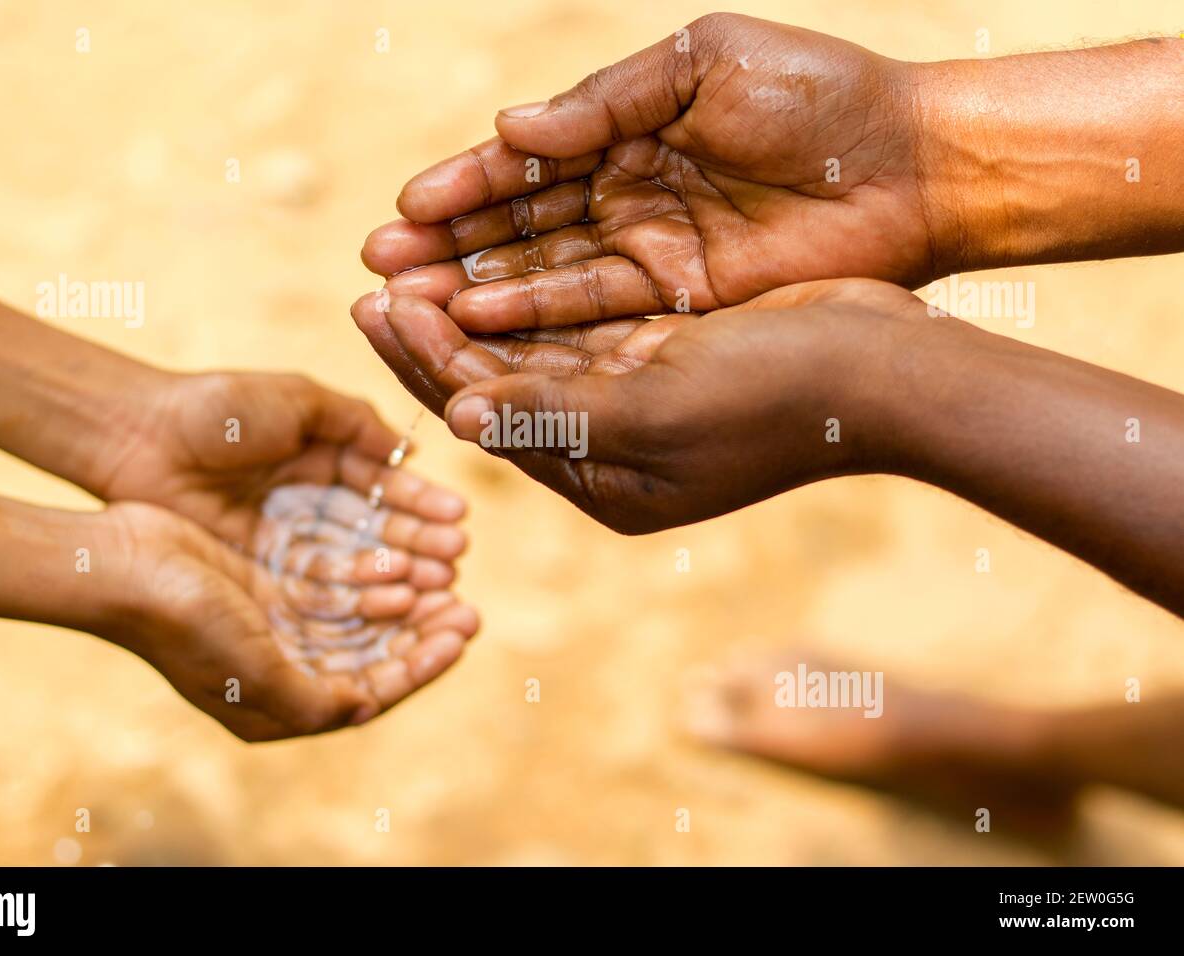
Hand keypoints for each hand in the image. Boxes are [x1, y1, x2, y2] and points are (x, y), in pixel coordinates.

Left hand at [90, 370, 466, 587]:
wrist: (141, 438)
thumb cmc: (218, 408)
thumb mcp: (297, 400)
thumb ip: (355, 423)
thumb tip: (410, 454)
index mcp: (322, 460)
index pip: (383, 488)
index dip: (421, 504)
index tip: (459, 519)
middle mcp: (309, 505)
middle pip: (375, 531)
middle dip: (419, 544)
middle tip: (457, 560)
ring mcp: (286, 542)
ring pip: (353, 563)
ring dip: (397, 573)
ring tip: (438, 584)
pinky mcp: (261, 574)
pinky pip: (316, 589)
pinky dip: (355, 595)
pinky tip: (392, 599)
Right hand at [99, 501, 479, 739]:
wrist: (117, 565)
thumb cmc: (182, 622)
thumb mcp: (254, 673)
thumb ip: (313, 701)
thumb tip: (367, 710)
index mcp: (278, 707)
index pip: (371, 692)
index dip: (422, 665)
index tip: (462, 630)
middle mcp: (281, 672)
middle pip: (371, 657)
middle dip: (421, 633)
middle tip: (467, 605)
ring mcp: (274, 628)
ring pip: (359, 621)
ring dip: (402, 603)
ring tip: (445, 578)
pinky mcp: (267, 587)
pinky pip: (334, 586)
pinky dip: (368, 578)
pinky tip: (398, 559)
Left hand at [353, 279, 923, 532]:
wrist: (884, 370)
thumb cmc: (775, 397)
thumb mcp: (653, 411)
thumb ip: (550, 413)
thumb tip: (453, 412)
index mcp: (602, 481)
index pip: (490, 419)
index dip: (428, 364)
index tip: (375, 308)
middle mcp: (611, 449)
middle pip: (501, 389)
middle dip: (437, 338)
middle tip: (372, 281)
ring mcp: (639, 404)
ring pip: (534, 355)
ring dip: (475, 313)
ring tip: (413, 267)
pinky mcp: (666, 358)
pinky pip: (579, 329)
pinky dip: (533, 300)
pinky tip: (491, 265)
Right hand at [361, 13, 939, 332]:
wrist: (910, 162)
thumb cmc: (816, 94)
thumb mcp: (701, 64)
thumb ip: (603, 102)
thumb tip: (511, 128)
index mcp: (625, 130)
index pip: (525, 164)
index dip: (463, 186)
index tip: (403, 208)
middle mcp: (625, 195)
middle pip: (519, 227)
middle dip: (448, 246)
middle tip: (377, 267)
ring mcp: (649, 252)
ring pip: (544, 275)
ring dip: (476, 289)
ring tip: (410, 304)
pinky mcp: (679, 301)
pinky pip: (595, 310)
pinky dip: (538, 317)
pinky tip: (481, 321)